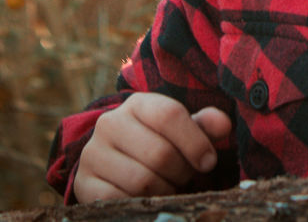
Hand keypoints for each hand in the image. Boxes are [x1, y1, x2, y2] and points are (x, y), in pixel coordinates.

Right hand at [74, 93, 232, 201]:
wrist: (116, 161)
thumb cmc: (160, 142)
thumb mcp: (183, 130)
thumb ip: (205, 125)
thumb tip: (223, 125)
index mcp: (137, 104)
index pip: (170, 115)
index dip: (196, 142)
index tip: (209, 161)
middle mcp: (110, 124)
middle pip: (159, 153)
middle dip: (181, 171)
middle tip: (185, 176)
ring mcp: (93, 154)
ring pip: (142, 180)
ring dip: (164, 189)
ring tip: (168, 185)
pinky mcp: (84, 183)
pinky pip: (119, 199)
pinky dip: (141, 203)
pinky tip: (148, 197)